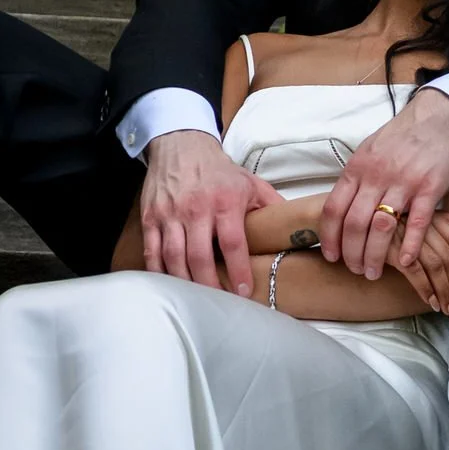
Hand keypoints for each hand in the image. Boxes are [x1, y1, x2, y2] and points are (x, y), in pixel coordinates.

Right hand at [140, 130, 280, 295]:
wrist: (182, 145)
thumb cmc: (218, 170)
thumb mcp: (250, 183)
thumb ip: (272, 206)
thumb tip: (297, 228)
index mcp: (225, 201)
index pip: (233, 243)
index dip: (239, 271)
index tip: (245, 292)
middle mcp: (197, 208)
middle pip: (200, 256)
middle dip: (210, 285)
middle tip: (219, 304)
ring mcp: (171, 214)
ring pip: (174, 257)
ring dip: (185, 283)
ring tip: (196, 300)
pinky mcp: (151, 217)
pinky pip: (152, 251)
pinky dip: (158, 272)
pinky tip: (169, 285)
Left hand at [318, 84, 448, 281]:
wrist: (438, 117)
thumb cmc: (402, 137)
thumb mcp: (369, 151)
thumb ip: (356, 179)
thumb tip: (340, 207)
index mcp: (358, 168)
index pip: (334, 209)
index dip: (329, 237)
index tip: (331, 256)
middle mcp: (377, 176)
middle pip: (355, 223)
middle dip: (351, 253)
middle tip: (355, 270)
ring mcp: (404, 182)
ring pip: (381, 227)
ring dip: (375, 255)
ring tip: (374, 272)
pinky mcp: (430, 187)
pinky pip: (417, 222)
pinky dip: (409, 245)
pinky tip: (404, 262)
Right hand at [394, 211, 448, 322]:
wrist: (350, 217)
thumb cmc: (387, 218)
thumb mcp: (418, 213)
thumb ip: (447, 219)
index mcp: (434, 217)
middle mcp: (424, 224)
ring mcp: (408, 235)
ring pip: (436, 266)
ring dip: (444, 292)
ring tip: (448, 311)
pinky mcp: (391, 247)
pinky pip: (414, 271)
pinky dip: (425, 288)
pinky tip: (430, 302)